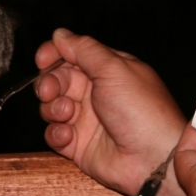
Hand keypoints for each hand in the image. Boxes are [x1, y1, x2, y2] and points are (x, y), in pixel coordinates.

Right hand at [35, 28, 186, 195]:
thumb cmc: (142, 111)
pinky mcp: (78, 144)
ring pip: (51, 106)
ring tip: (67, 114)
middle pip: (57, 79)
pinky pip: (54, 134)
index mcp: (107, 71)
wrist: (153, 160)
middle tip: (50, 91)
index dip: (54, 55)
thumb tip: (60, 34)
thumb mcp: (114, 69)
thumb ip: (84, 49)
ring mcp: (86, 120)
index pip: (72, 55)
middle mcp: (95, 93)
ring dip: (52, 108)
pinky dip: (56, 133)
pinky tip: (69, 135)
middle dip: (49, 83)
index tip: (43, 60)